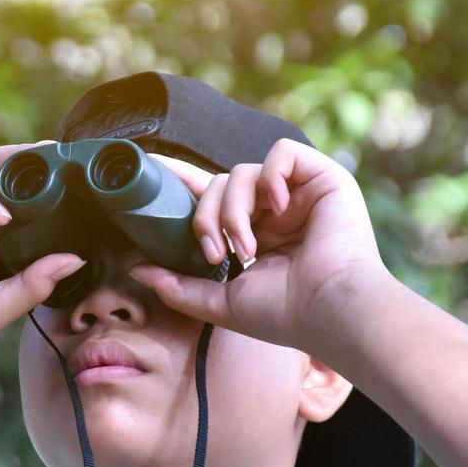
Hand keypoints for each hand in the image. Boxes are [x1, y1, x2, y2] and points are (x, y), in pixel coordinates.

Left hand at [128, 138, 397, 352]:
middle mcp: (274, 211)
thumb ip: (178, 286)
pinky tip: (276, 208)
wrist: (330, 311)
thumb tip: (138, 269)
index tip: (151, 169)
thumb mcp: (220, 303)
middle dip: (205, 217)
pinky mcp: (322, 177)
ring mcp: (297, 193)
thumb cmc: (285, 314)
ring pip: (241, 172)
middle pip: (217, 185)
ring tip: (247, 248)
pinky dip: (270, 177)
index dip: (181, 182)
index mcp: (254, 234)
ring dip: (232, 210)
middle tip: (216, 253)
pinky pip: (281, 152)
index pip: (211, 197)